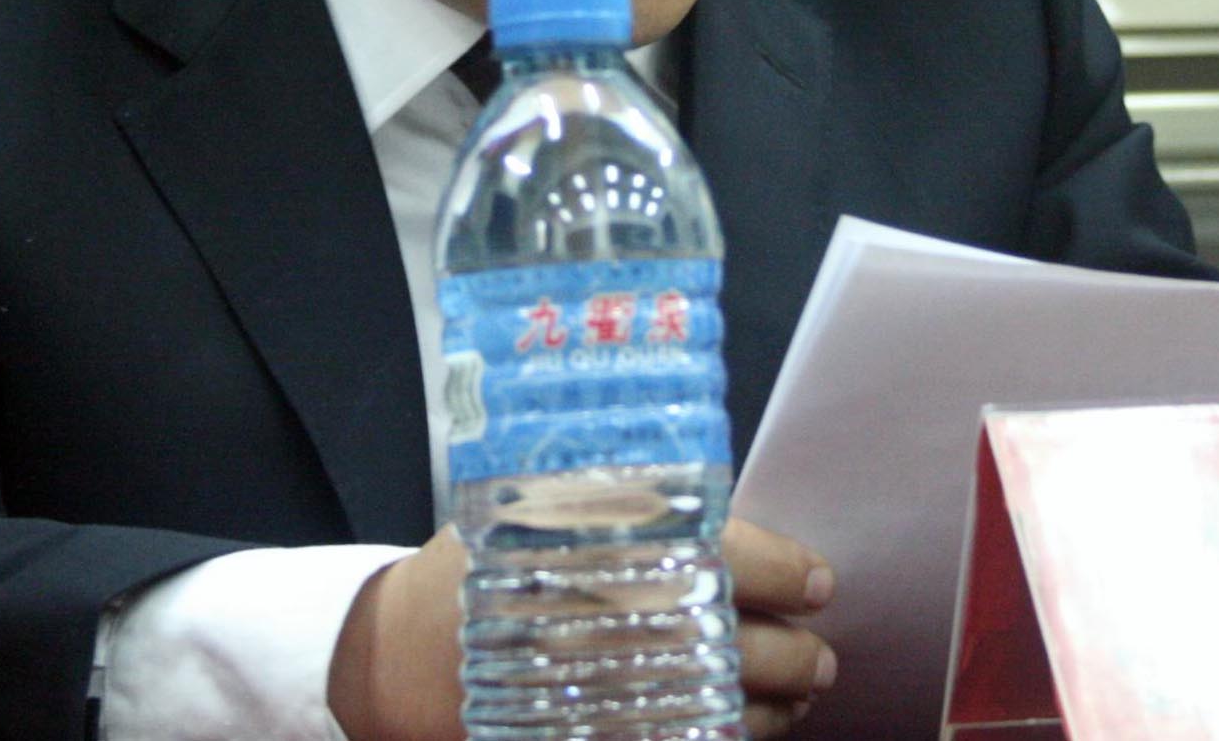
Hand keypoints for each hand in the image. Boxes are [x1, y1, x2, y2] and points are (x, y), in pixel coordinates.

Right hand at [328, 518, 837, 740]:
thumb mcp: (540, 504)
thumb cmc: (478, 569)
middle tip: (822, 656)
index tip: (818, 581)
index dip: (787, 572)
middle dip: (798, 657)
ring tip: (801, 697)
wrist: (396, 654)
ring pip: (725, 712)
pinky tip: (741, 730)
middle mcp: (615, 619)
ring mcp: (605, 693)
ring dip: (777, 709)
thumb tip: (731, 513)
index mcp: (609, 547)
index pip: (731, 557)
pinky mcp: (593, 740)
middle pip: (741, 647)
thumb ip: (625, 501)